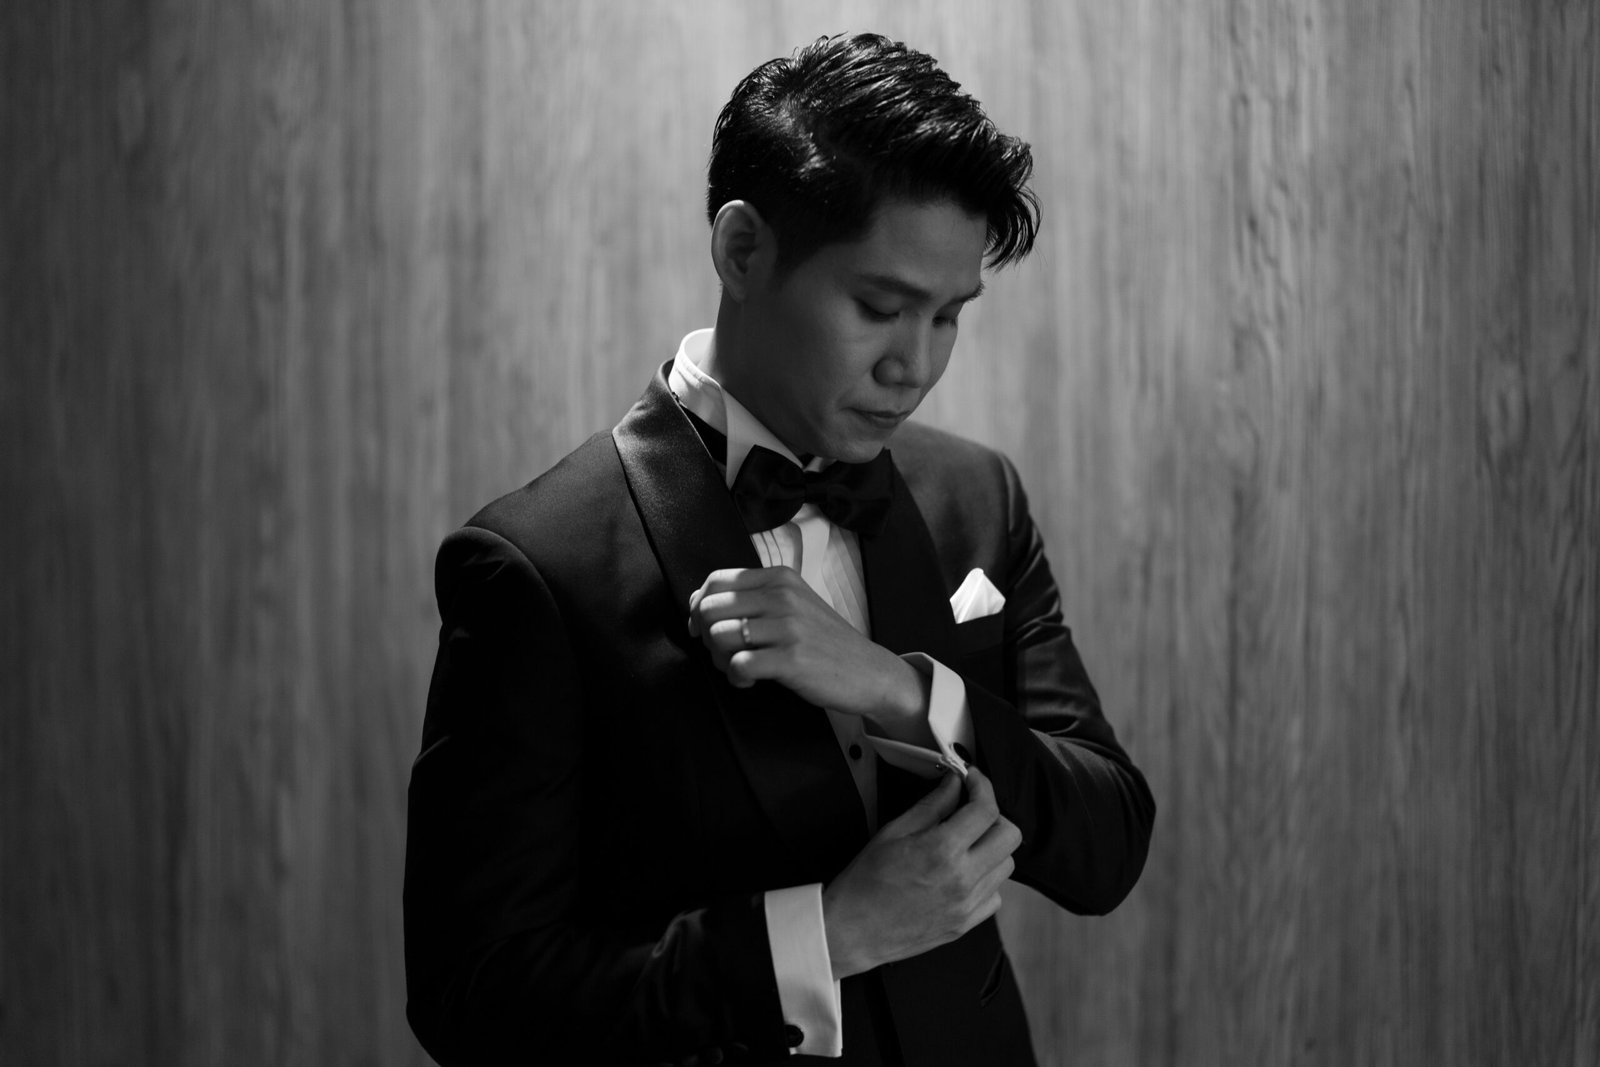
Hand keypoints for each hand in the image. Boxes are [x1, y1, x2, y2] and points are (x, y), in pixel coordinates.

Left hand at [687, 567, 929, 729]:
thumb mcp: (793, 605)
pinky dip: (737, 678)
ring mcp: (788, 627)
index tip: (704, 628)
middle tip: (725, 654)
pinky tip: (751, 680)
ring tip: (740, 668)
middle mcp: (783, 596)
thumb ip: (752, 598)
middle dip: (707, 637)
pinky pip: (739, 664)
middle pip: (711, 609)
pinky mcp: (791, 658)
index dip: (699, 607)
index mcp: (780, 579)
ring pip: (720, 636)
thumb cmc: (825, 641)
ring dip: (720, 660)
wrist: (869, 671)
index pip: (717, 581)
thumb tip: (698, 600)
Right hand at [820, 765, 1020, 977]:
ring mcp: (968, 905)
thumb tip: (955, 783)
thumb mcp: (894, 831)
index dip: (983, 786)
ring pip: (1006, 865)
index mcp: (942, 850)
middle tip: (971, 812)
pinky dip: (985, 880)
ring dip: (991, 848)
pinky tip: (961, 875)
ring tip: (964, 845)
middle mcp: (962, 879)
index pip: (986, 809)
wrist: (853, 930)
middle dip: (994, 816)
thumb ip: (932, 805)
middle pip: (1010, 836)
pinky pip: (995, 895)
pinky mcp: (966, 923)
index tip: (973, 779)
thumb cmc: (866, 879)